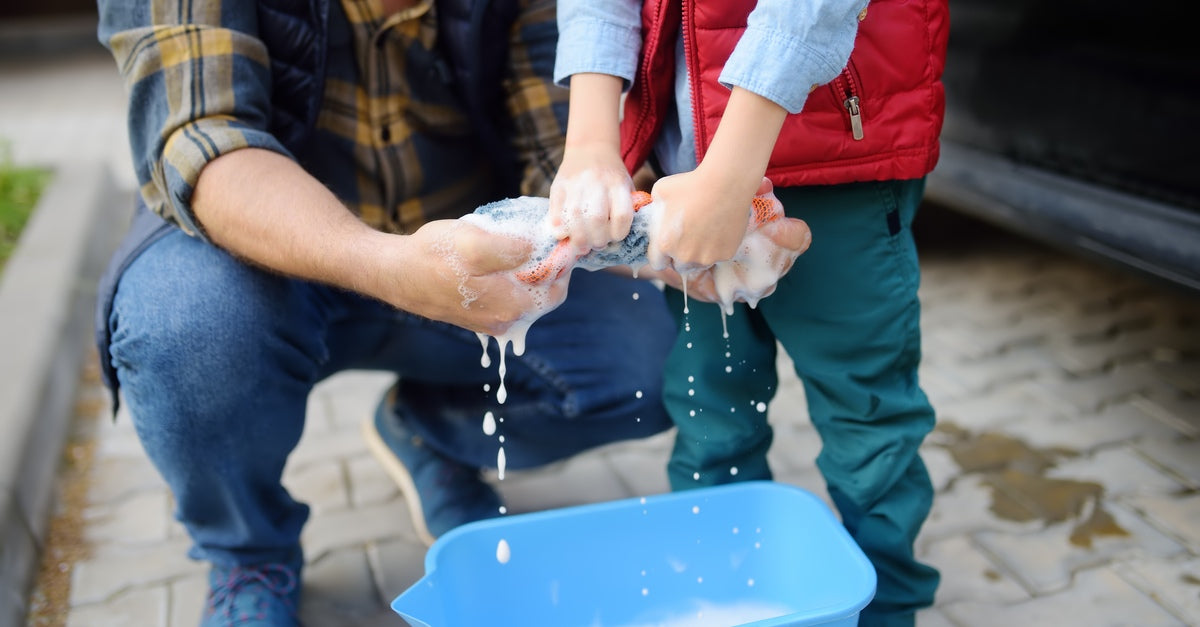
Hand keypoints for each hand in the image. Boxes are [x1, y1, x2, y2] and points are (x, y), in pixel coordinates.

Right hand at [372, 219, 568, 335]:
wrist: (396, 273)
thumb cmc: (433, 256)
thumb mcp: (473, 243)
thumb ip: (511, 249)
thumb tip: (538, 248)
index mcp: (510, 307)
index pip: (556, 288)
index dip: (560, 262)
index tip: (557, 240)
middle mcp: (504, 321)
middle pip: (542, 293)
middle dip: (545, 267)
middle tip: (538, 239)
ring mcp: (490, 321)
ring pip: (524, 294)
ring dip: (526, 271)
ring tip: (516, 246)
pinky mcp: (477, 315)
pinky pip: (505, 297)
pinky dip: (509, 279)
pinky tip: (497, 260)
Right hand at [548, 141, 634, 255]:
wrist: (591, 148)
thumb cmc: (611, 177)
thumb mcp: (625, 187)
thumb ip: (625, 210)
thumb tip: (616, 244)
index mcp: (618, 184)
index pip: (622, 216)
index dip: (618, 233)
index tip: (615, 237)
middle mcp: (597, 182)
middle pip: (596, 219)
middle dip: (597, 240)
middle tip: (596, 244)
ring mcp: (576, 183)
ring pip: (575, 216)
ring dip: (578, 238)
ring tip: (582, 245)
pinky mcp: (558, 185)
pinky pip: (555, 210)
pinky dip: (559, 227)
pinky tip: (564, 234)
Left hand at [647, 181, 812, 309]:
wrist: (725, 183)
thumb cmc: (689, 184)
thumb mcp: (659, 192)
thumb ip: (653, 211)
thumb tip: (653, 217)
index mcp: (665, 245)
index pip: (657, 263)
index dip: (661, 254)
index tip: (667, 244)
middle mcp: (685, 257)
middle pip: (678, 266)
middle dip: (679, 256)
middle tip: (686, 237)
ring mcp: (707, 258)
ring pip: (698, 264)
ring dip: (697, 254)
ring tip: (702, 232)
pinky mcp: (726, 254)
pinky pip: (717, 257)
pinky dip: (716, 247)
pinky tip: (717, 228)